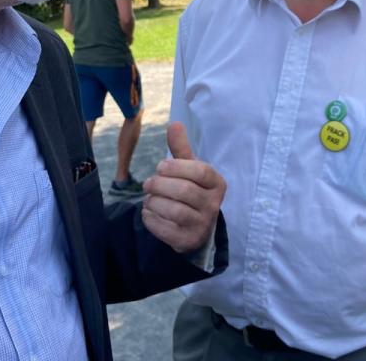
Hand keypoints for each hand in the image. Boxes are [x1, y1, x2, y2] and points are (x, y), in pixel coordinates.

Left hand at [142, 121, 225, 253]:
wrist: (196, 228)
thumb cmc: (191, 191)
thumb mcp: (189, 170)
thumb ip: (181, 149)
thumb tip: (174, 124)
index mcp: (217, 184)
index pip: (200, 171)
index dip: (176, 167)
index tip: (160, 167)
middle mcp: (214, 205)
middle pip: (184, 191)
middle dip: (159, 184)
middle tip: (148, 183)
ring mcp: (202, 225)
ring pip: (174, 210)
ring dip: (154, 201)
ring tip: (149, 198)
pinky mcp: (188, 241)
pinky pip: (165, 229)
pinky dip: (151, 218)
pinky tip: (149, 211)